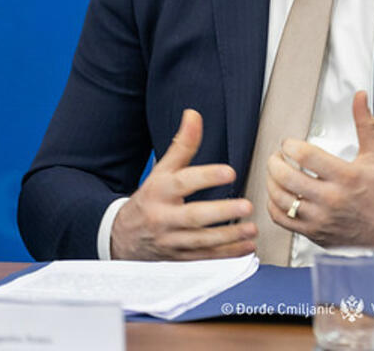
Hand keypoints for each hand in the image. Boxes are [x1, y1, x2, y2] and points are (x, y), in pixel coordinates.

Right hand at [111, 109, 256, 259]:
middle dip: (221, 213)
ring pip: (201, 242)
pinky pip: (204, 259)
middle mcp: (164, 218)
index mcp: (160, 191)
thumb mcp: (161, 170)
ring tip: (252, 229)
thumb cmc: (149, 198)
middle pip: (193, 217)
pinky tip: (246, 248)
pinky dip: (226, 256)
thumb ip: (181, 145)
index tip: (229, 172)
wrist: (121, 237)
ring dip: (229, 237)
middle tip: (246, 206)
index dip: (206, 176)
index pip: (183, 182)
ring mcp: (171, 241)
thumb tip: (194, 115)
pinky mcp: (178, 259)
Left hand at [264, 91, 373, 247]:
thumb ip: (365, 123)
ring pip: (281, 199)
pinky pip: (282, 219)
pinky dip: (273, 205)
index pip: (306, 157)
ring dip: (271, 181)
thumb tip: (360, 97)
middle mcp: (332, 199)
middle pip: (288, 178)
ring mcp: (321, 219)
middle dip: (275, 162)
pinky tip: (278, 194)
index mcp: (346, 177)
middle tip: (277, 156)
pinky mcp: (314, 233)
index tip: (289, 143)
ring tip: (275, 172)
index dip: (290, 145)